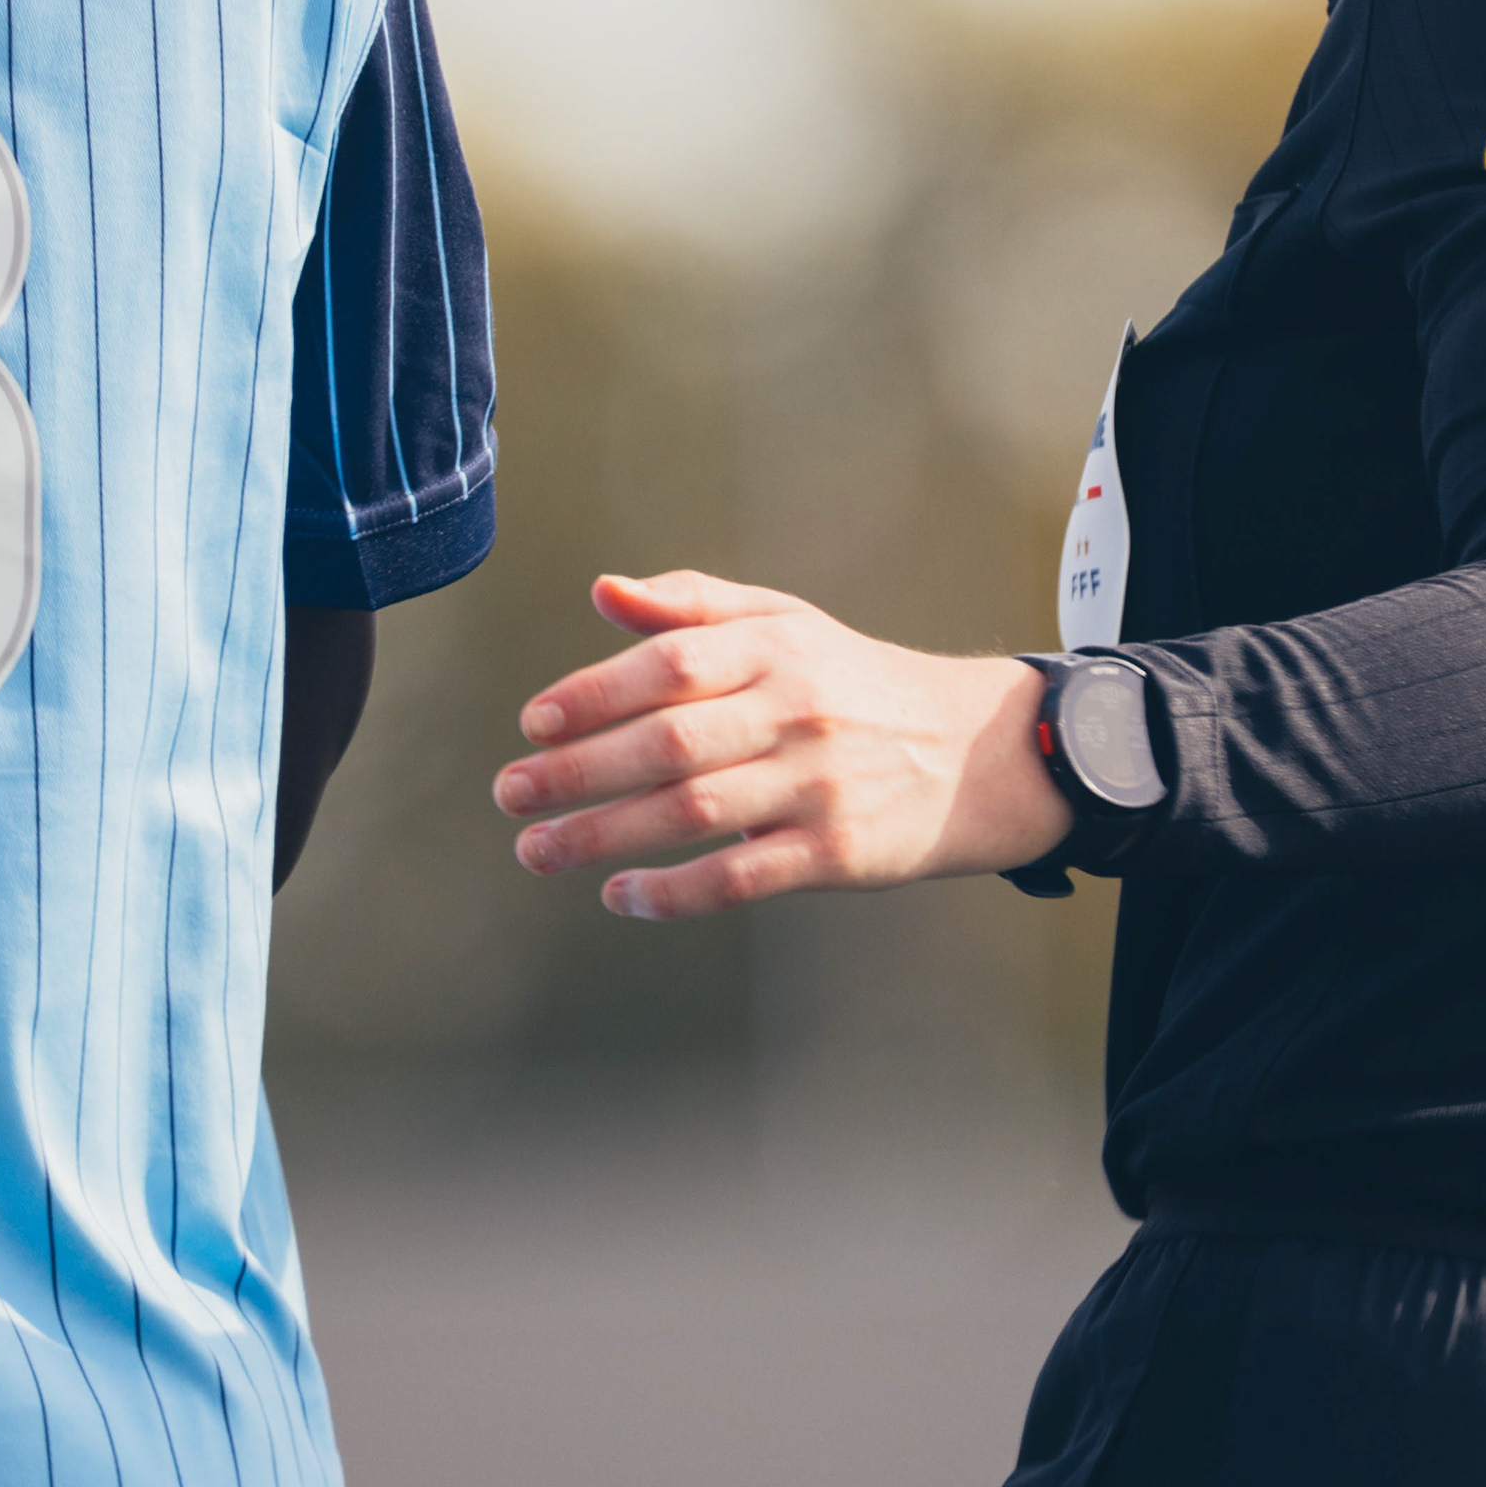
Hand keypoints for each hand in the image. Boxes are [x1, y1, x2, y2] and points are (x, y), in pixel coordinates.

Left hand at [496, 573, 1067, 919]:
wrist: (974, 752)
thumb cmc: (855, 683)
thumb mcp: (785, 623)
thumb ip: (691, 606)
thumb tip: (602, 590)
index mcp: (775, 648)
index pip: (669, 664)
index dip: (593, 693)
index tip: (533, 723)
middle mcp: (795, 710)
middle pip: (669, 741)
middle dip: (578, 771)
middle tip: (511, 794)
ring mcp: (817, 784)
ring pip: (694, 812)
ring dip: (604, 835)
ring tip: (540, 850)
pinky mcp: (835, 852)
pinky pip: (741, 876)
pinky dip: (675, 893)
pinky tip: (622, 896)